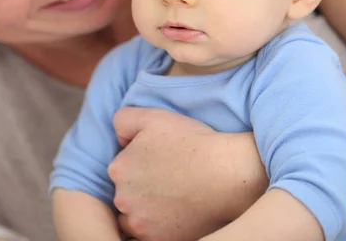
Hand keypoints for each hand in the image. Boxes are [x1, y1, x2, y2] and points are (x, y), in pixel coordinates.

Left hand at [109, 108, 266, 240]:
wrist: (227, 173)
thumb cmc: (194, 143)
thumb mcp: (154, 117)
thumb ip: (124, 120)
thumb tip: (119, 140)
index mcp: (118, 168)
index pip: (122, 168)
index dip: (141, 163)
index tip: (161, 162)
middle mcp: (123, 198)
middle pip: (126, 194)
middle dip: (142, 188)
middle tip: (169, 179)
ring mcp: (140, 223)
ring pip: (135, 217)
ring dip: (147, 210)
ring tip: (173, 198)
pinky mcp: (158, 240)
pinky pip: (150, 235)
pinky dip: (160, 226)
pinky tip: (178, 212)